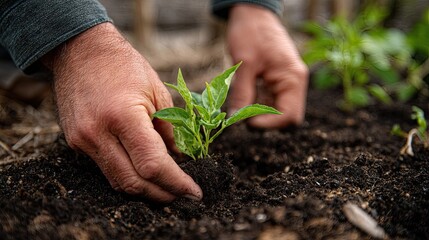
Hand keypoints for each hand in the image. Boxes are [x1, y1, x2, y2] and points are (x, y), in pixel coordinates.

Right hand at [43, 23, 201, 201]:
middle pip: (134, 182)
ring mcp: (82, 141)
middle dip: (163, 194)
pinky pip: (106, 169)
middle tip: (184, 196)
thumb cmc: (124, 65)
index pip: (153, 164)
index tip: (194, 192)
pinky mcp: (76, 143)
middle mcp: (98, 133)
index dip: (177, 183)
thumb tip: (180, 159)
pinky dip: (128, 176)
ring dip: (145, 191)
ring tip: (168, 190)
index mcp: (123, 116)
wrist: (80, 51)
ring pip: (118, 182)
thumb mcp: (157, 91)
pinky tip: (145, 175)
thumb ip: (170, 130)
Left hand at [227, 4, 308, 127]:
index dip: (269, 124)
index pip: (289, 116)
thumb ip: (242, 93)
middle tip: (241, 115)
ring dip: (258, 112)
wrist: (252, 13)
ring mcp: (286, 82)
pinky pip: (269, 100)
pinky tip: (243, 95)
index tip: (246, 122)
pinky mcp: (276, 81)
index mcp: (293, 78)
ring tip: (240, 102)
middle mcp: (294, 83)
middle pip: (285, 116)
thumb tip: (236, 119)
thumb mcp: (244, 64)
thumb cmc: (250, 32)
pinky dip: (255, 103)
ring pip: (276, 110)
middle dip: (264, 119)